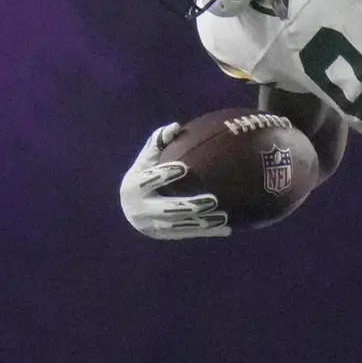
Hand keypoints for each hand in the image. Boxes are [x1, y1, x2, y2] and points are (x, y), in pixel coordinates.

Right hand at [118, 123, 229, 239]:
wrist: (132, 209)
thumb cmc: (145, 175)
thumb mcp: (146, 159)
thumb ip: (158, 142)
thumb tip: (175, 127)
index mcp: (133, 187)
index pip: (147, 180)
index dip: (164, 174)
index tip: (184, 167)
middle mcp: (141, 210)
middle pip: (167, 210)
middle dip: (189, 206)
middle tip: (212, 200)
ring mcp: (154, 225)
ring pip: (180, 226)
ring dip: (203, 223)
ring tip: (223, 216)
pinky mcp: (166, 235)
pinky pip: (189, 235)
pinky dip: (208, 233)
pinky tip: (228, 230)